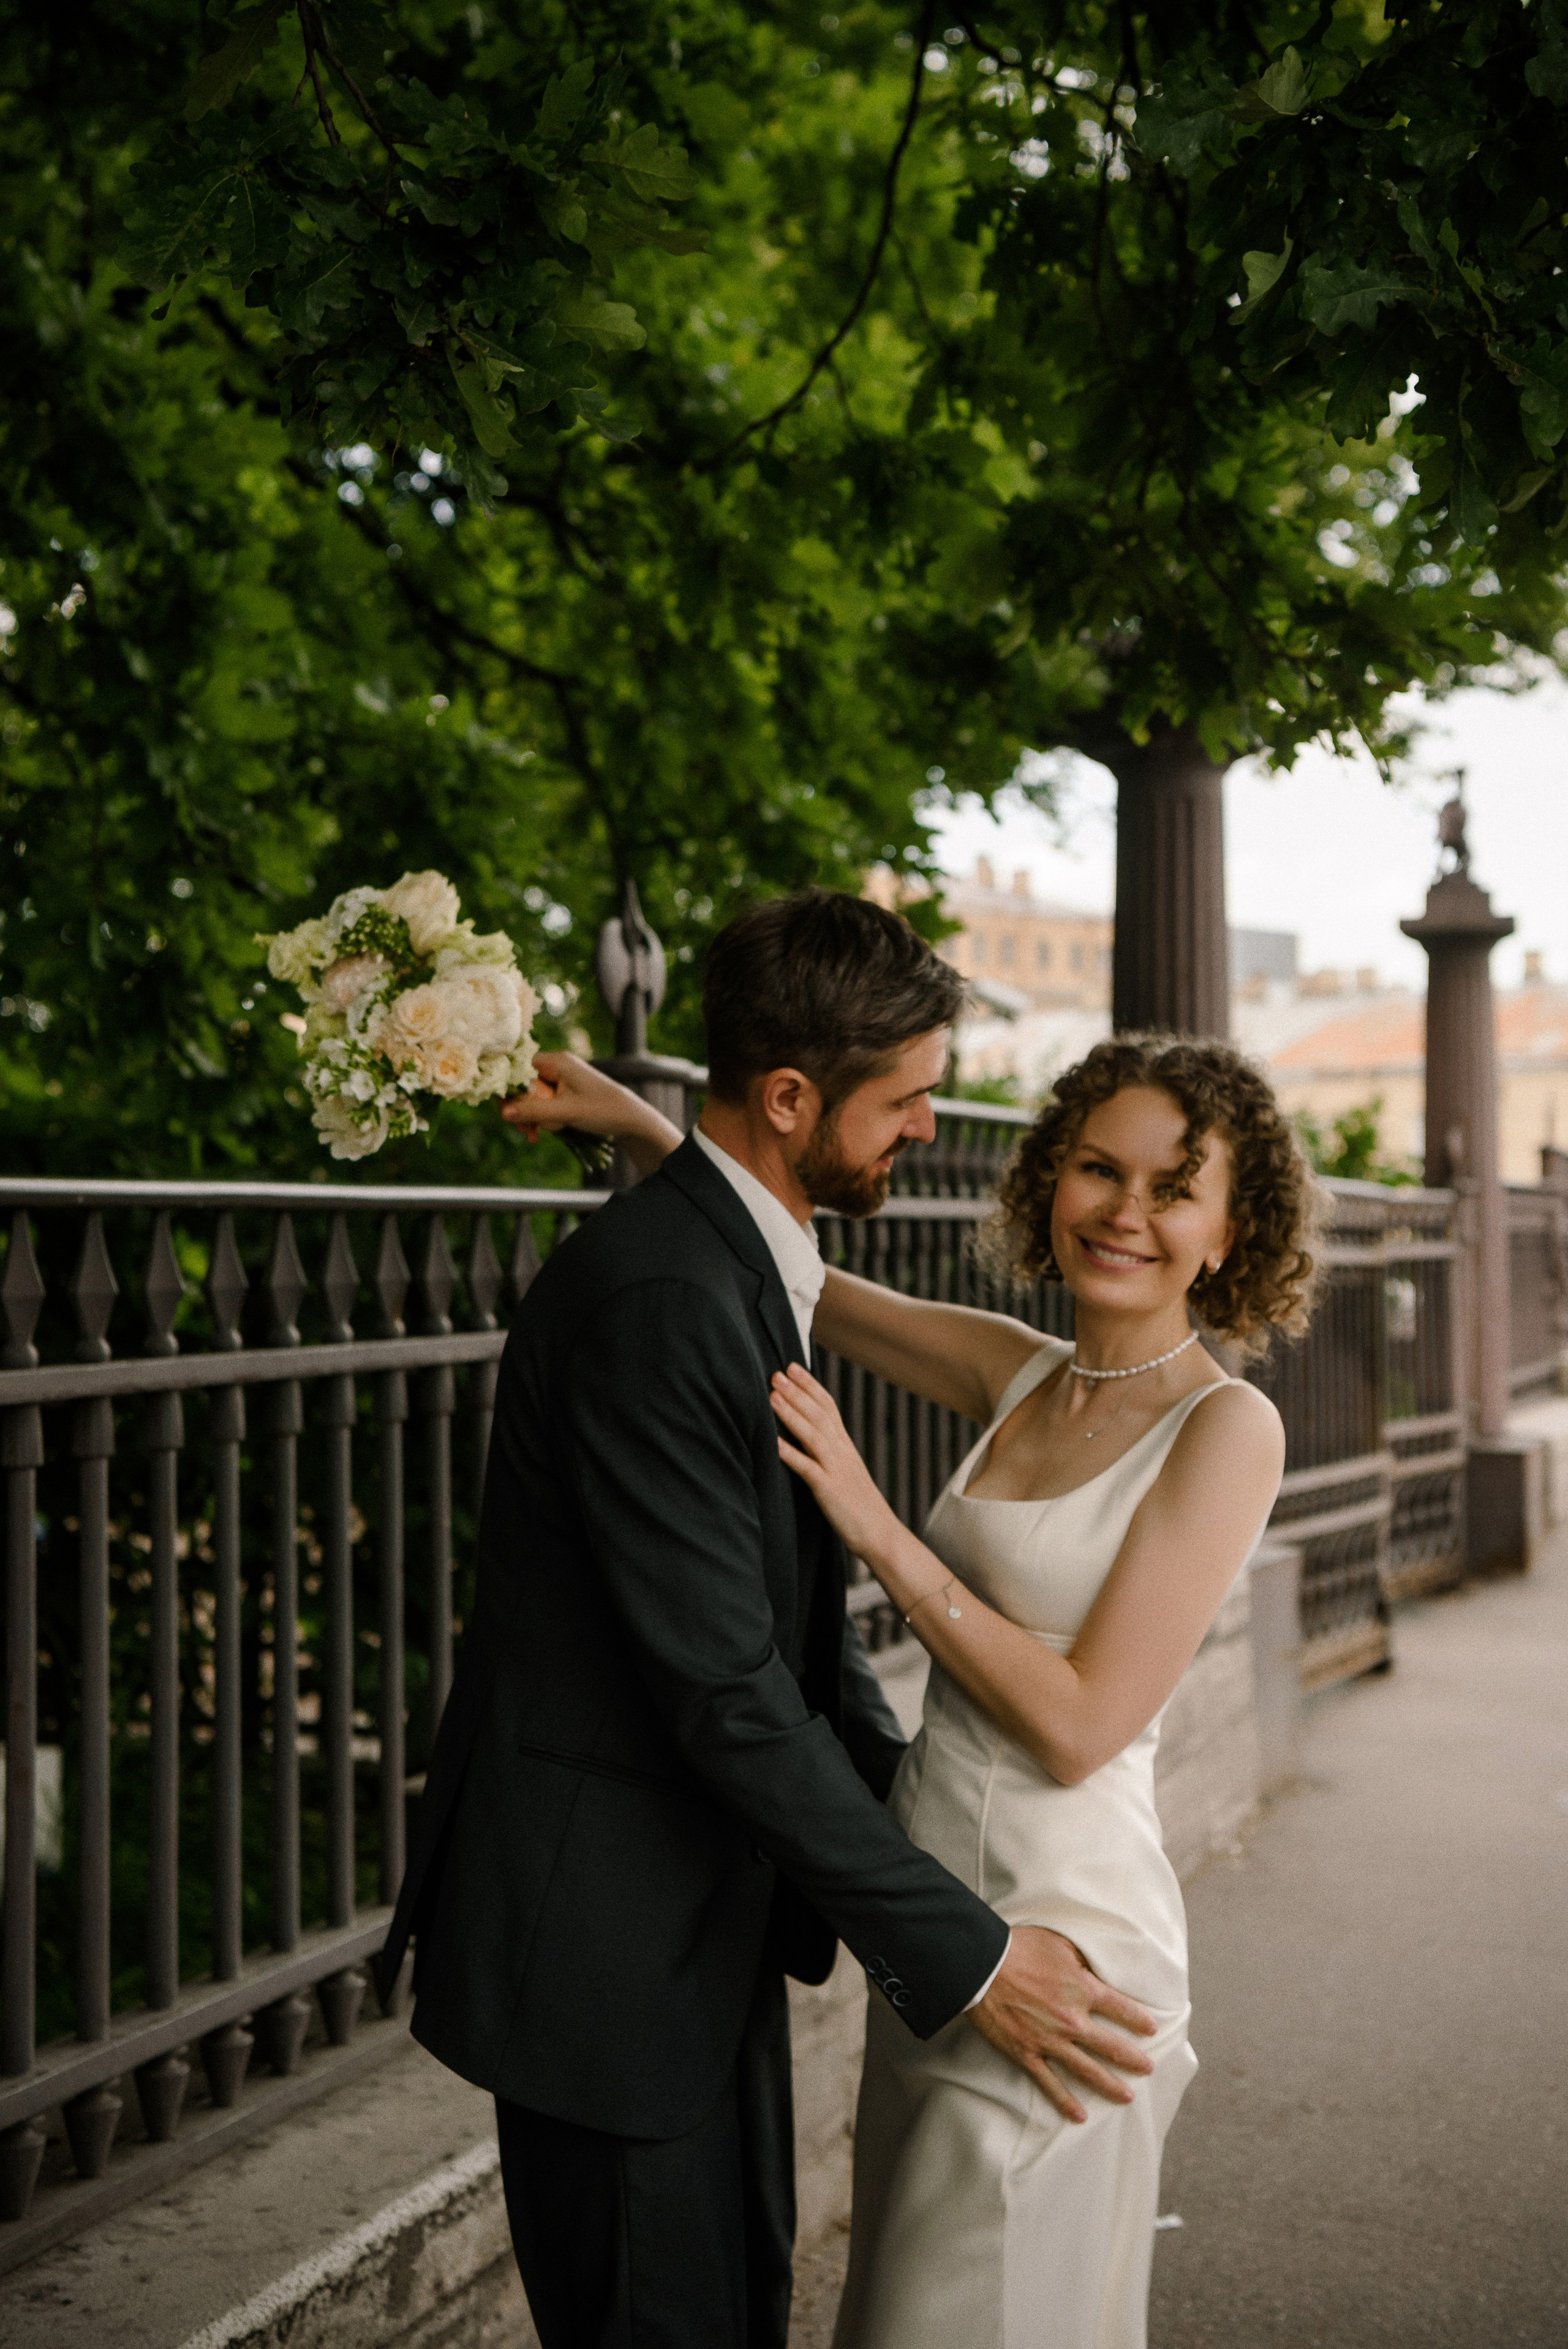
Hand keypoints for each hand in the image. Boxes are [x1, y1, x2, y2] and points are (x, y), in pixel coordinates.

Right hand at [502, 1051, 636, 1142]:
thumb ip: (534, 1112)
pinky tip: (539, 1134)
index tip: (505, 1110)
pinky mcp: (565, 1093)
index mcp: (557, 1061)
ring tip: (533, 1134)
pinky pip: (543, 1103)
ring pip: (532, 1096)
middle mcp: (557, 1066)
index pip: (519, 1067)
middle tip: (522, 1129)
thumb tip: (503, 1114)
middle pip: (523, 1084)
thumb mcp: (565, 1112)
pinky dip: (540, 1118)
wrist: (630, 1119)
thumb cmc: (602, 1109)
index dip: (509, 1088)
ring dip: (529, 1116)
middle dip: (520, 1108)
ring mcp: (561, 1080)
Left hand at [770, 1364, 901, 1561]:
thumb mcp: (846, 1472)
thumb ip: (831, 1453)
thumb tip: (812, 1438)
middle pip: (819, 1414)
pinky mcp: (829, 1489)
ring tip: (772, 1395)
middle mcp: (842, 1452)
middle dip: (797, 1391)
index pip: (828, 1407)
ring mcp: (836, 1469)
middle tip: (776, 1372)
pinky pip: (807, 1468)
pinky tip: (772, 1442)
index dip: (810, 1385)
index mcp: (846, 1447)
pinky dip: (789, 1453)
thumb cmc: (860, 1507)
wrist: (881, 1535)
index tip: (793, 1367)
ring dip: (791, 1413)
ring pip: (812, 1434)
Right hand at [970, 1925, 1157, 2123]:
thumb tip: (1093, 1966)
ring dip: (1110, 2085)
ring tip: (1127, 2096)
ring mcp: (1049, 2041)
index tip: (1151, 2029)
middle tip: (1148, 2068)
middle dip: (1133, 2059)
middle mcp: (1071, 2020)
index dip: (1138, 2020)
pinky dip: (1065, 2102)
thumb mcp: (1058, 1942)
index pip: (1121, 2008)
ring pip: (1087, 2070)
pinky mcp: (1026, 2054)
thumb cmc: (1018, 1948)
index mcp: (1082, 1989)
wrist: (980, 1965)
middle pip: (1111, 2046)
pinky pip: (1049, 2084)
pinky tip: (1079, 2116)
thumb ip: (1080, 1958)